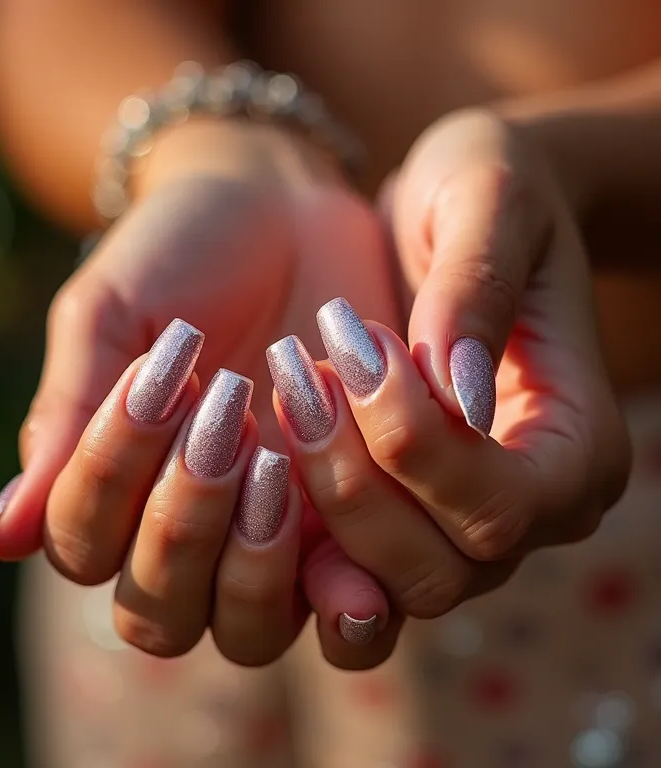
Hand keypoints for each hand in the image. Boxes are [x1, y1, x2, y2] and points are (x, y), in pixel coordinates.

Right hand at [0, 120, 403, 667]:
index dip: (111, 475)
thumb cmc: (180, 259)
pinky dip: (344, 578)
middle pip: (160, 614)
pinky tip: (344, 518)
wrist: (282, 215)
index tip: (160, 373)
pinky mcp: (347, 531)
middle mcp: (185, 543)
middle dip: (185, 521)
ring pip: (248, 632)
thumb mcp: (111, 317)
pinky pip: (346, 599)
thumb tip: (0, 539)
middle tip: (224, 413)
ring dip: (254, 561)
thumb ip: (64, 421)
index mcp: (111, 496)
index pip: (82, 544)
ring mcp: (268, 549)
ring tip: (274, 460)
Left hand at [266, 109, 629, 620]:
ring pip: (383, 588)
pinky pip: (342, 573)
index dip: (415, 443)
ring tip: (292, 391)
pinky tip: (262, 451)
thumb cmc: (489, 192)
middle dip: (351, 482)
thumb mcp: (490, 200)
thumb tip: (456, 399)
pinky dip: (294, 536)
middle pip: (437, 571)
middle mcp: (527, 512)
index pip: (502, 506)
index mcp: (578, 451)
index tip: (357, 342)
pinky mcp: (396, 517)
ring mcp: (457, 525)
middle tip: (301, 373)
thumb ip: (476, 292)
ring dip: (318, 504)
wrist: (462, 212)